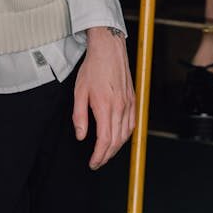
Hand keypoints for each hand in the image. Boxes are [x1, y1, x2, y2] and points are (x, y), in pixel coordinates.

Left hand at [73, 27, 135, 168]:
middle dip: (106, 156)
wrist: (108, 49)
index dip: (99, 156)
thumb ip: (79, 116)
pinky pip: (132, 123)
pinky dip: (126, 135)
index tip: (93, 163)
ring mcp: (128, 103)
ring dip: (116, 148)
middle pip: (116, 142)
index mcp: (105, 107)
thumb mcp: (79, 91)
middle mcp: (120, 108)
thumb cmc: (93, 67)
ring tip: (106, 152)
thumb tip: (81, 136)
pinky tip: (119, 137)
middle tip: (97, 161)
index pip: (104, 141)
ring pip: (126, 135)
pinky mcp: (133, 99)